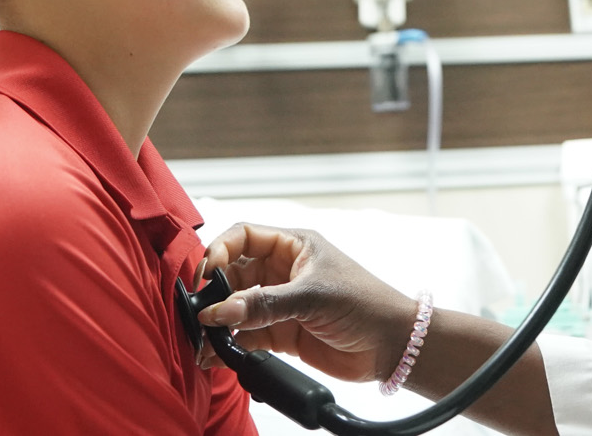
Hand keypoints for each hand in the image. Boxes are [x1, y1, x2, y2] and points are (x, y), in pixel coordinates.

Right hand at [198, 223, 418, 384]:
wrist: (391, 345)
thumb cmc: (366, 303)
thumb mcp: (313, 296)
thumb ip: (264, 304)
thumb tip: (220, 311)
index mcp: (293, 246)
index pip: (244, 237)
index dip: (220, 250)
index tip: (205, 274)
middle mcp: (282, 271)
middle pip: (233, 274)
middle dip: (214, 291)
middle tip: (200, 311)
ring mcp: (279, 303)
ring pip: (236, 307)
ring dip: (218, 322)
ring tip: (204, 339)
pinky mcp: (280, 333)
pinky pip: (245, 336)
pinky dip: (229, 345)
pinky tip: (216, 354)